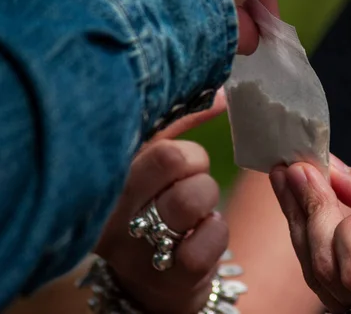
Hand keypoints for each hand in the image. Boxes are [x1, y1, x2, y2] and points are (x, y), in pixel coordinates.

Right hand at [95, 94, 227, 313]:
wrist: (154, 277)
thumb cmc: (155, 205)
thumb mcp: (155, 162)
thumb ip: (182, 124)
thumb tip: (224, 93)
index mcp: (105, 172)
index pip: (147, 134)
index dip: (180, 145)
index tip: (183, 161)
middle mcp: (108, 210)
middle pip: (171, 158)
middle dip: (196, 164)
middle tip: (191, 180)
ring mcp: (132, 247)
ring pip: (190, 199)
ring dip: (207, 197)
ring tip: (197, 208)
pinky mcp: (163, 277)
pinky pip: (204, 243)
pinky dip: (214, 233)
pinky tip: (202, 233)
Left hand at [270, 157, 350, 313]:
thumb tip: (334, 167)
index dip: (349, 230)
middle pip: (327, 269)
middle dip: (308, 211)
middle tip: (295, 166)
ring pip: (317, 273)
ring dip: (300, 220)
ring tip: (287, 177)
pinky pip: (326, 275)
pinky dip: (311, 236)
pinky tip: (303, 205)